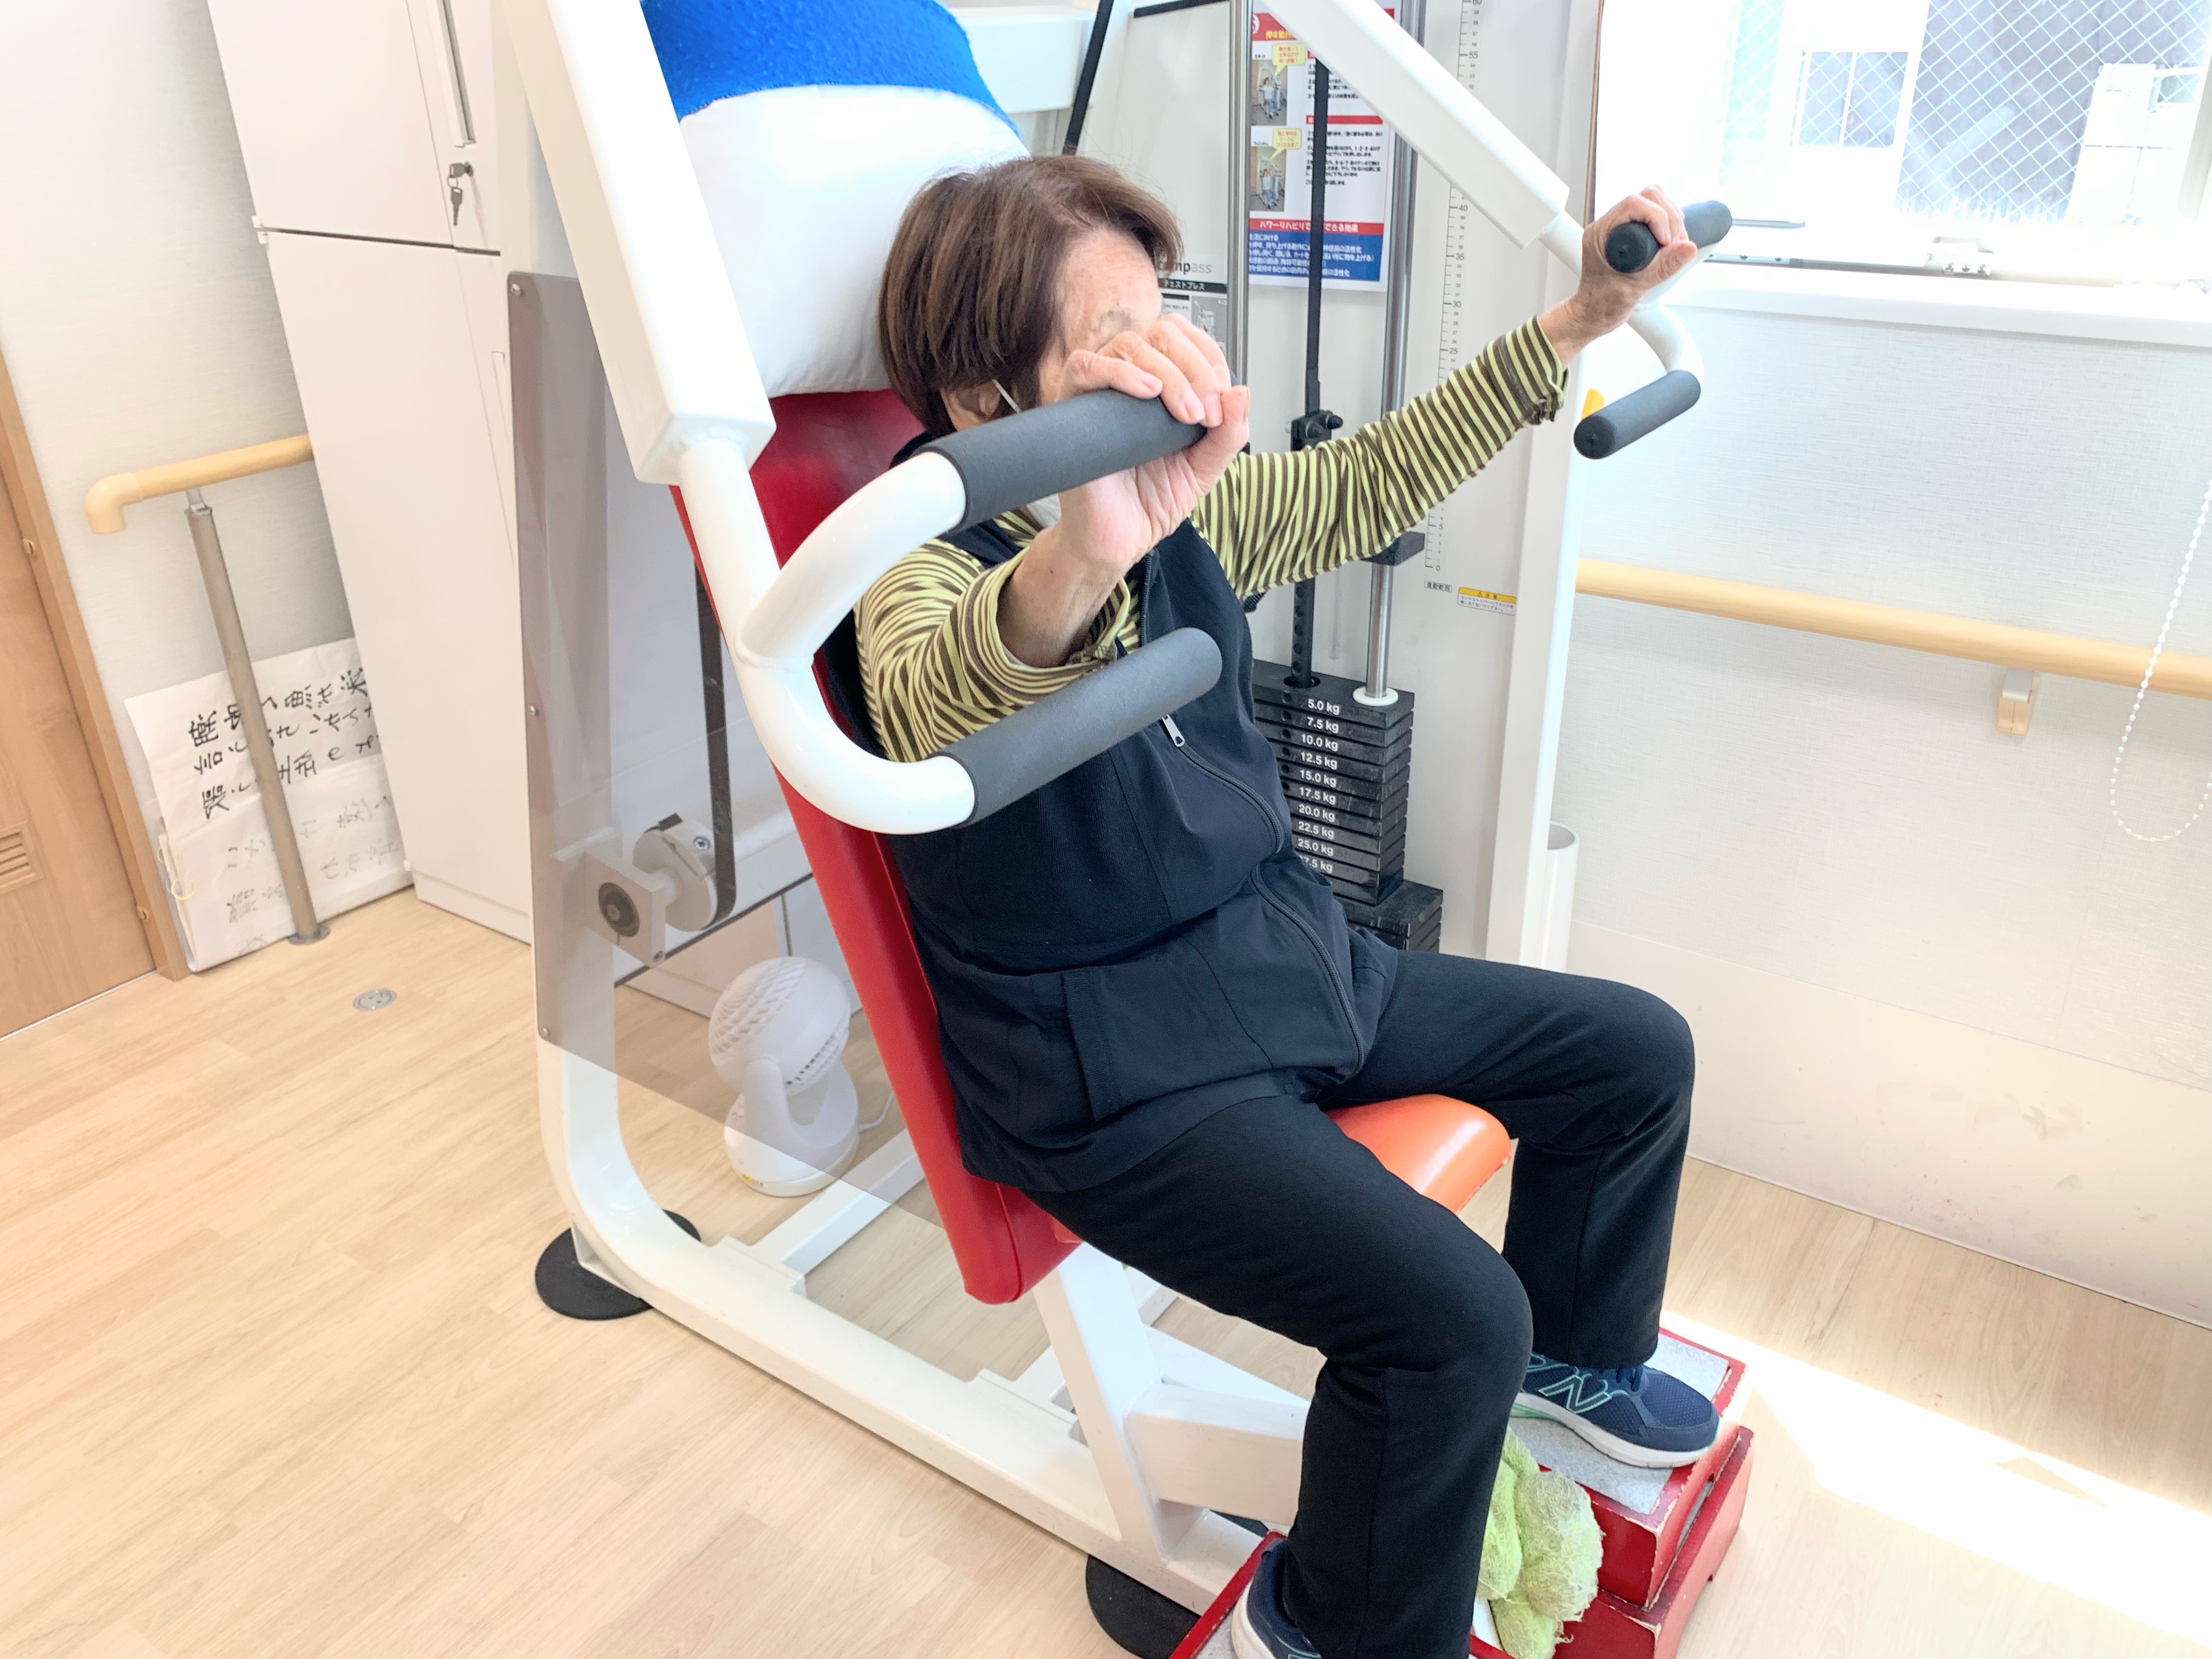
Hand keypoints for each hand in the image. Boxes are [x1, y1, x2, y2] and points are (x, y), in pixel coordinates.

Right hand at [1002, 314, 1250, 666]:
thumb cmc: (1151, 502)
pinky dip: (1119, 371)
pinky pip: (1085, 366)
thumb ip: (1227, 434)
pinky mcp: (1071, 406)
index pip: (1185, 337)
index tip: (1223, 397)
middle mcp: (1129, 379)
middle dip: (1195, 367)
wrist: (1116, 541)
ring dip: (1169, 373)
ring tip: (1184, 413)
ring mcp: (1099, 390)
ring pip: (1129, 344)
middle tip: (1205, 412)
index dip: (1209, 356)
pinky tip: (1146, 392)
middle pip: (1162, 333)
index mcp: (1161, 384)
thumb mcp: (1204, 468)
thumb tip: (1241, 390)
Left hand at [1539, 187, 1700, 361]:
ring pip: (1655, 202)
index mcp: (1601, 233)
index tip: (1666, 243)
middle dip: (1670, 217)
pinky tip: (1673, 244)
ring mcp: (1621, 228)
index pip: (1634, 204)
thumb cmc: (1602, 304)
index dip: (1658, 217)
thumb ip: (1662, 267)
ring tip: (1676, 246)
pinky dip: (1670, 225)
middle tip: (1675, 245)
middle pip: (1648, 197)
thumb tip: (1689, 247)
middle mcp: (1610, 225)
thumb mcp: (1635, 287)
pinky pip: (1656, 215)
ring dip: (1672, 219)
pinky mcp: (1633, 234)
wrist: (1594, 315)